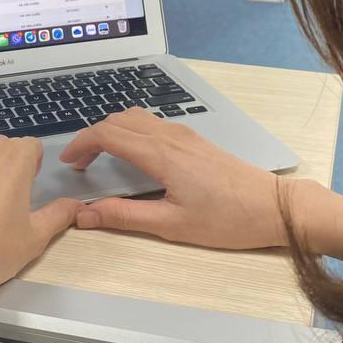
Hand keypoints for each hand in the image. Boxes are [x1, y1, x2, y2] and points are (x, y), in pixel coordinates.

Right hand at [58, 107, 291, 249]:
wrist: (274, 207)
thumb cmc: (227, 219)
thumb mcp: (171, 225)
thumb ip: (125, 216)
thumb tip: (86, 215)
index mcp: (161, 154)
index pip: (108, 133)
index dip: (82, 143)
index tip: (68, 162)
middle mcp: (171, 136)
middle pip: (119, 119)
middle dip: (92, 136)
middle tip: (80, 163)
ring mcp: (184, 135)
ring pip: (136, 118)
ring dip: (112, 130)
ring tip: (100, 157)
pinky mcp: (195, 140)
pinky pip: (152, 124)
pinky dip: (131, 131)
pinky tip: (131, 155)